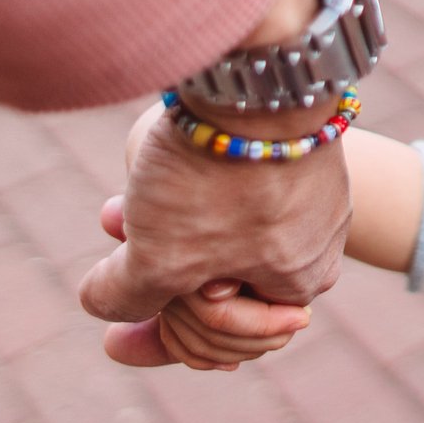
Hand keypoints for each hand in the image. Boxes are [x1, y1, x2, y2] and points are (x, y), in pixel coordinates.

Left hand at [79, 101, 347, 365]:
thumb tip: (107, 306)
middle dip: (160, 278)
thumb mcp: (158, 260)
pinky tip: (146, 176)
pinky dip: (188, 193)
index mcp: (294, 291)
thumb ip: (128, 297)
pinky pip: (236, 191)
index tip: (116, 337)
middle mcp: (316, 251)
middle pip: (222, 292)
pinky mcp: (295, 152)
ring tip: (115, 211)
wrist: (257, 79)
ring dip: (163, 233)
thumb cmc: (216, 181)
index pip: (221, 343)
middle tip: (117, 240)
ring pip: (221, 236)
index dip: (160, 339)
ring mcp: (311, 198)